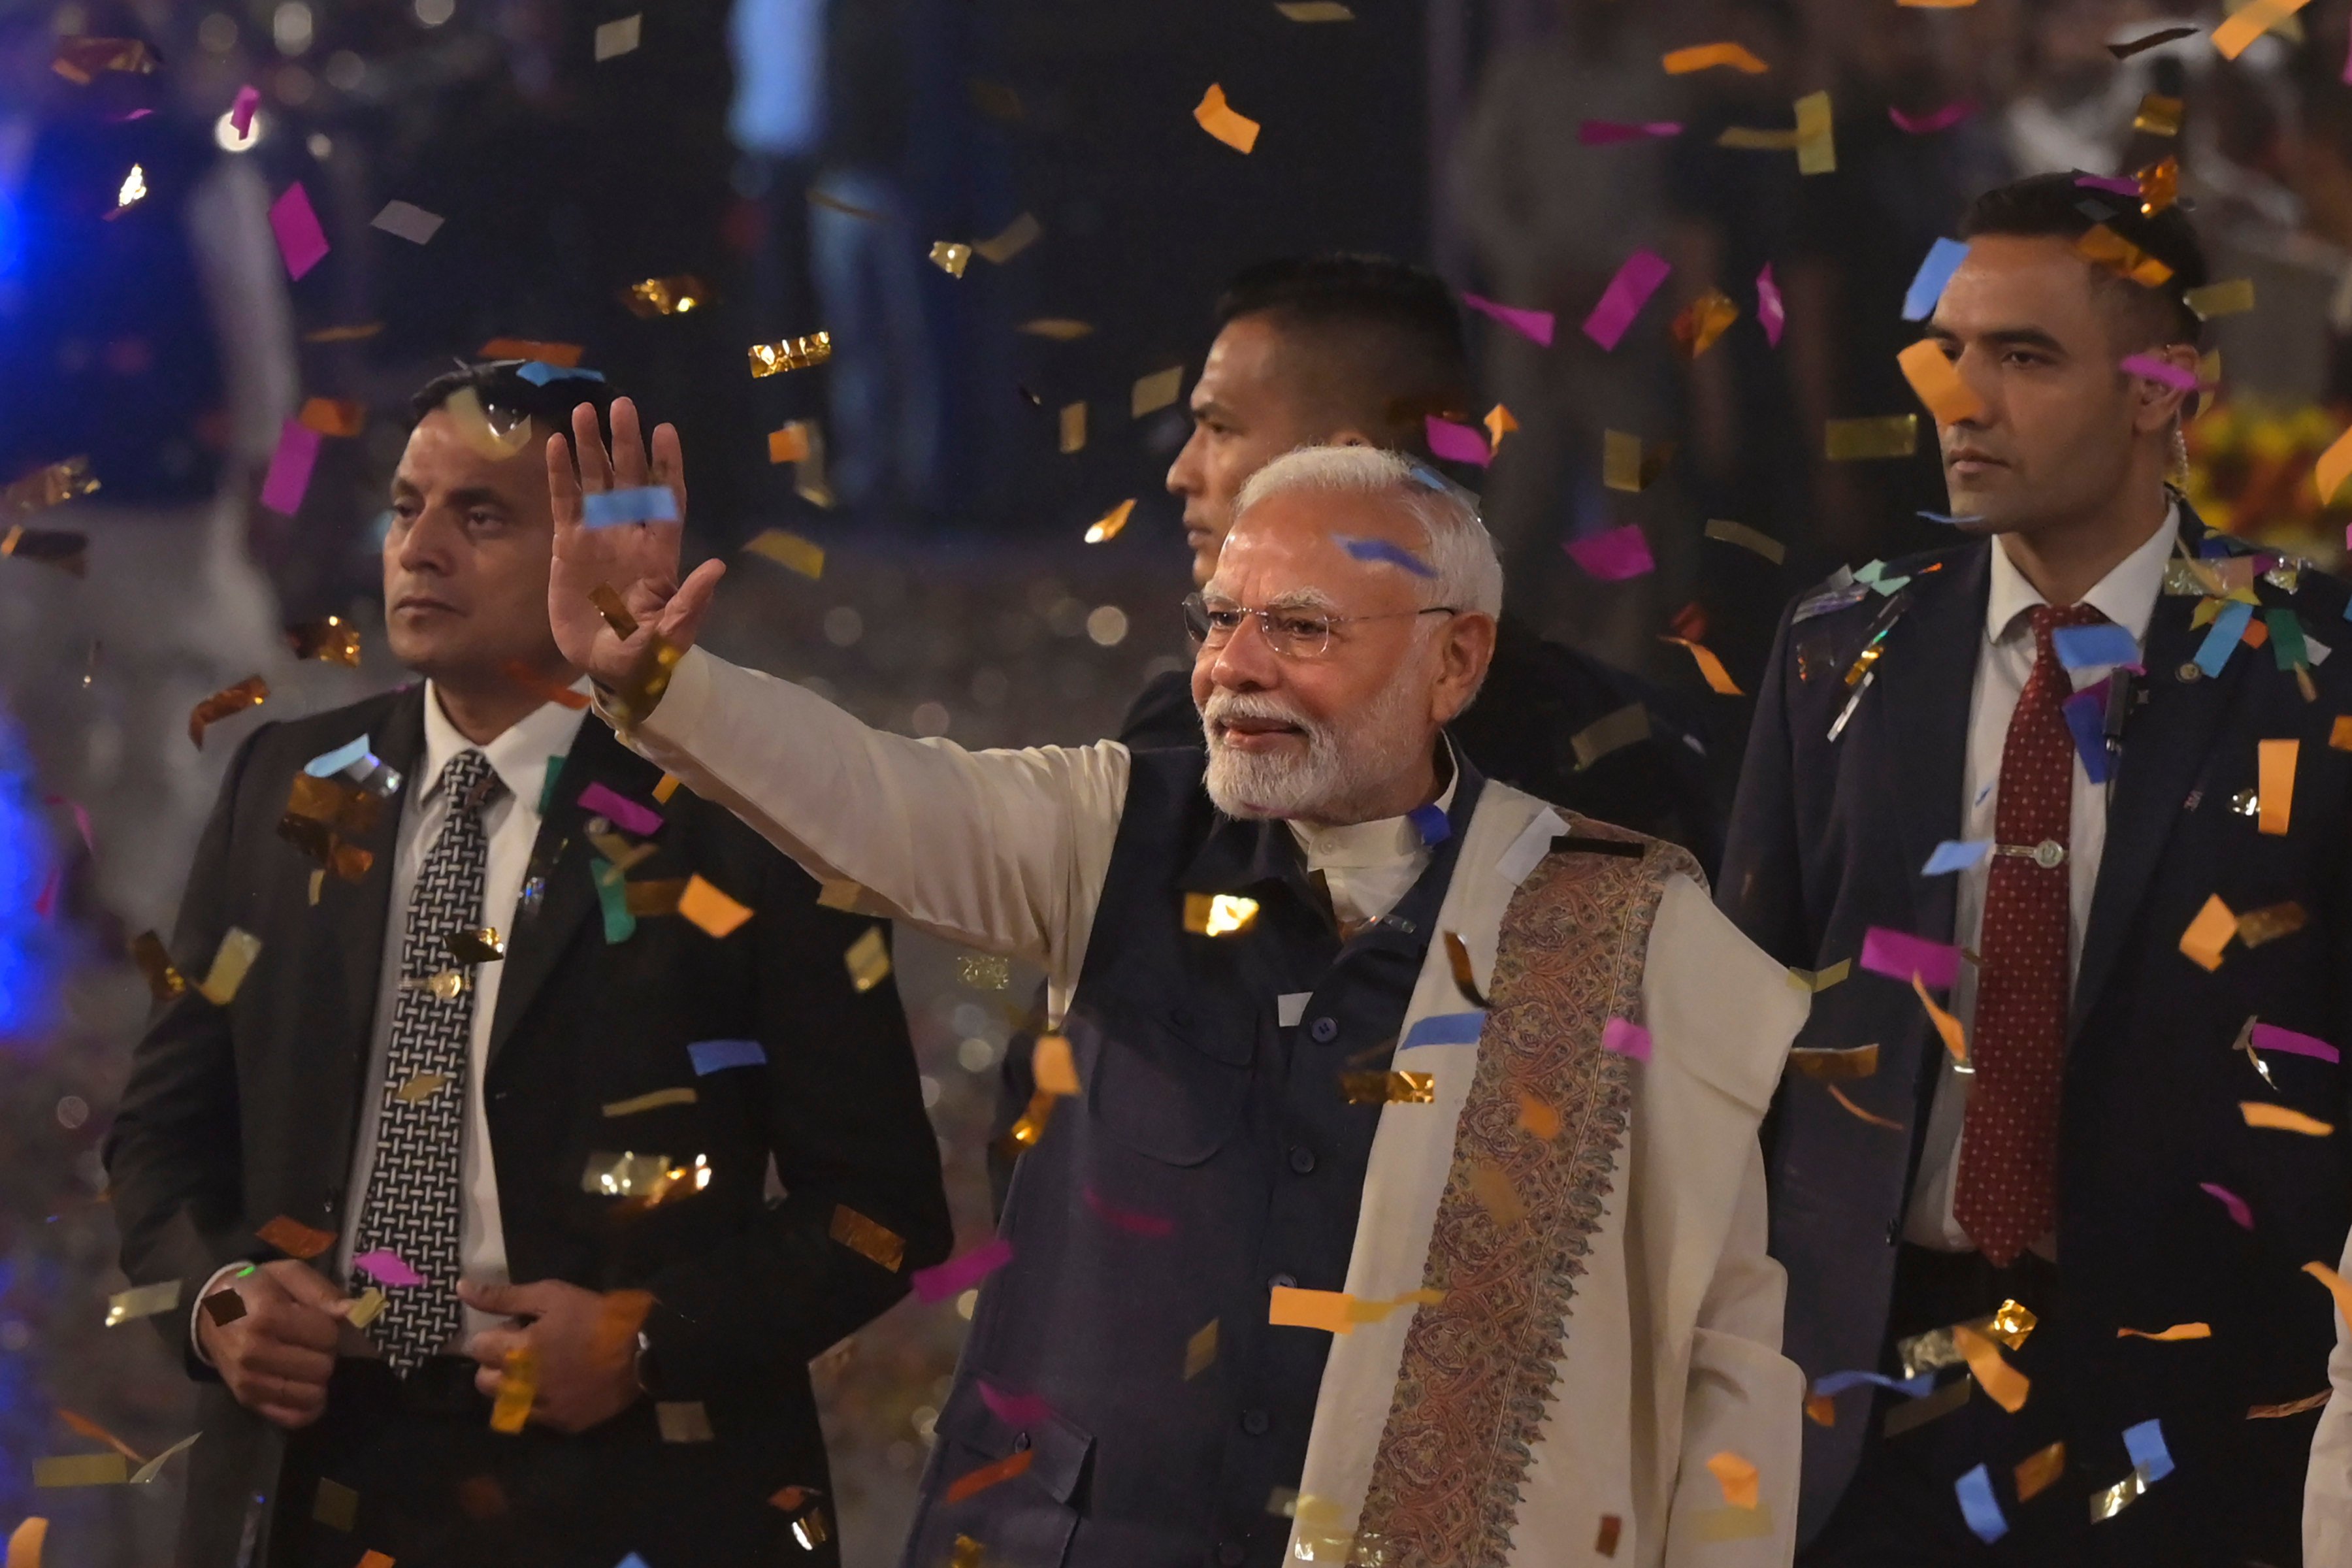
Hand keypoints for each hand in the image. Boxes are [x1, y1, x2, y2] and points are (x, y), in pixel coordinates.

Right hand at [197, 1261, 350, 1428]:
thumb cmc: (258, 1289)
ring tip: (308, 1363)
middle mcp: (252, 1352)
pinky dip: (308, 1408)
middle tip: (315, 1345)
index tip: (321, 1323)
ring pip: (310, 1395)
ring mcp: (248, 1381)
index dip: (332, 1329)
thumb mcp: (289, 1275)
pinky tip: (309, 1390)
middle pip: (321, 1367)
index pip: (326, 1335)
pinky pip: (292, 1417)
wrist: (211, 1313)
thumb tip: (352, 1312)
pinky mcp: (247, 1400)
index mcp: (265, 1316)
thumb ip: (322, 1292)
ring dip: (319, 1381)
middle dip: (326, 1355)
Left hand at [459, 1278, 642, 1433]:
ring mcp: (542, 1411)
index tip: (518, 1327)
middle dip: (497, 1363)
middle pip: (484, 1381)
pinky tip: (559, 1387)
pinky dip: (538, 1404)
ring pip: (504, 1404)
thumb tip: (460, 1289)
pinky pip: (534, 1419)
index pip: (477, 1348)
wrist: (644, 1349)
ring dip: (513, 1387)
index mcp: (516, 1352)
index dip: (496, 1334)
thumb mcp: (551, 1295)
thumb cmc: (596, 1316)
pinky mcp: (562, 1425)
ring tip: (538, 1371)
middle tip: (526, 1348)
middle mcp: (521, 1388)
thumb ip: (503, 1297)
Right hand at [546, 396, 726, 691]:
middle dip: (627, 443)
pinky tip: (555, 445)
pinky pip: (565, 502)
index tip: (666, 431)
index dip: (666, 467)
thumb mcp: (671, 636)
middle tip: (623, 405)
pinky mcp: (568, 545)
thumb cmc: (644, 655)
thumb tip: (717, 567)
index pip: (666, 500)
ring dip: (591, 447)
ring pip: (596, 482)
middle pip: (630, 479)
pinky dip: (561, 474)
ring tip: (584, 410)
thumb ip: (691, 603)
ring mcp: (599, 536)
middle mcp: (630, 535)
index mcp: (659, 554)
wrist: (603, 667)